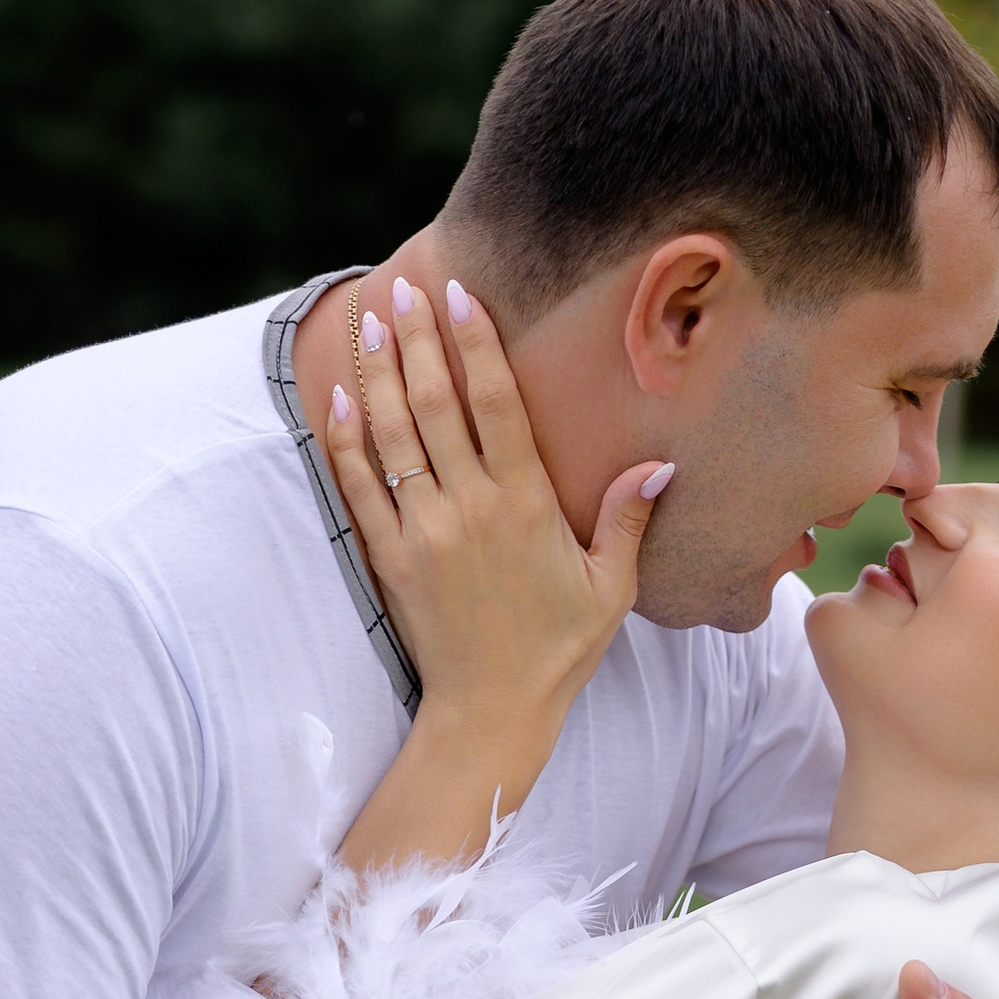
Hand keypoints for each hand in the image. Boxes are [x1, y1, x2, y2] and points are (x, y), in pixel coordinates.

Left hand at [324, 277, 669, 870]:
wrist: (493, 712)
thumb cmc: (559, 650)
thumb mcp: (610, 587)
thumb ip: (626, 519)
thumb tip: (658, 465)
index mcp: (526, 504)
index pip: (495, 404)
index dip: (475, 343)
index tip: (461, 294)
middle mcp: (470, 508)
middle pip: (436, 403)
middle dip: (419, 339)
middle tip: (406, 287)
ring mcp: (424, 532)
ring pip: (394, 435)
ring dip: (380, 372)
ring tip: (371, 319)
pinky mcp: (390, 559)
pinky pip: (361, 488)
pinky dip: (346, 440)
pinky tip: (340, 397)